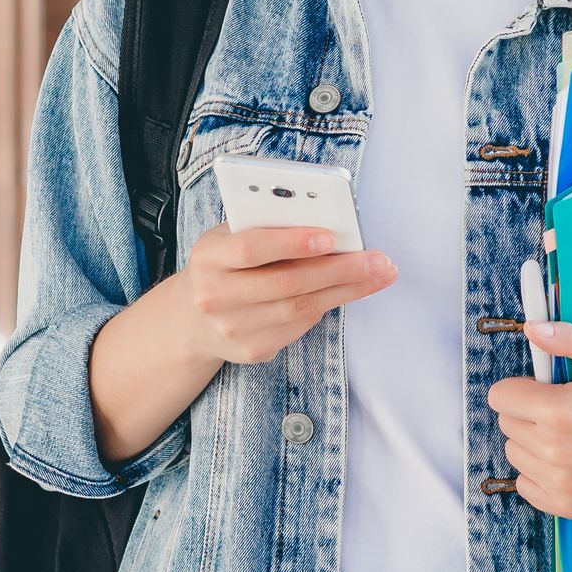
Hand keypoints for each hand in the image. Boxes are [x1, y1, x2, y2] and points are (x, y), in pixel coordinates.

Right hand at [174, 222, 396, 364]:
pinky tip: (350, 291)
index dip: (292, 243)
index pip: (251, 248)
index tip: (331, 236)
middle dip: (340, 269)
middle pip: (287, 283)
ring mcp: (232, 329)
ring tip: (380, 274)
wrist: (191, 319)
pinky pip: (299, 327)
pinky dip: (328, 306)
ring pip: (301, 309)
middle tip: (379, 259)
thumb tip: (329, 221)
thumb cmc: (226, 263)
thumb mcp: (231, 236)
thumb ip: (268, 226)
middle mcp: (214, 296)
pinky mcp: (251, 350)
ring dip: (348, 290)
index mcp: (209, 257)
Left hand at [486, 321, 571, 519]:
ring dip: (533, 441)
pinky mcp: (567, 505)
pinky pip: (526, 485)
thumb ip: (569, 338)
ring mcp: (560, 483)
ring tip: (570, 433)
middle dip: (528, 410)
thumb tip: (532, 328)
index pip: (500, 396)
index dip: (521, 385)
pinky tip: (568, 458)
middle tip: (564, 407)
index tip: (542, 386)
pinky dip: (539, 471)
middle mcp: (554, 451)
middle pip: (507, 424)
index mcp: (559, 411)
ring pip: (515, 454)